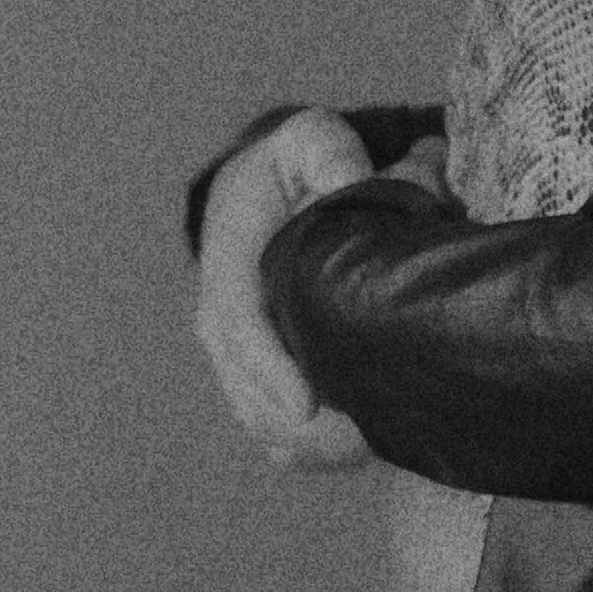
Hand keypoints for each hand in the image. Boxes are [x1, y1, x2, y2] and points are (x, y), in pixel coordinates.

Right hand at [195, 107, 376, 467]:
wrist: (263, 194)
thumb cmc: (295, 165)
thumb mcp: (312, 139)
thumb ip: (330, 153)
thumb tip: (354, 181)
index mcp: (231, 260)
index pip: (240, 324)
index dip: (269, 370)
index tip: (305, 406)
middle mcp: (223, 318)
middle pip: (248, 388)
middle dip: (299, 425)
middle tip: (360, 441)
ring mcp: (238, 357)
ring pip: (260, 419)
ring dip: (308, 445)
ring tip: (369, 448)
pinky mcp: (259, 381)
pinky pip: (274, 434)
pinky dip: (308, 452)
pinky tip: (356, 451)